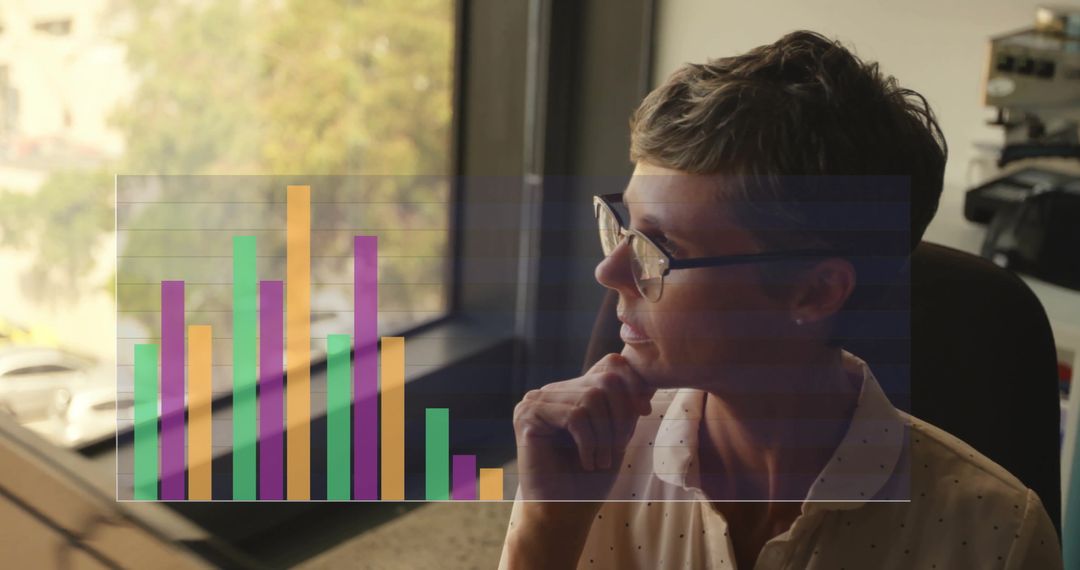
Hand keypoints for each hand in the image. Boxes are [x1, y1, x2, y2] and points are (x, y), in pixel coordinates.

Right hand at [513, 353, 655, 500]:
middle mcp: (553, 390)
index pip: (610, 364)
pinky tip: (587, 462)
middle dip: (620, 417)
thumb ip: (628, 404)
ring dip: (605, 436)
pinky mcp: (527, 414)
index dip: (633, 385)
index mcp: (573, 390)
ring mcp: (536, 399)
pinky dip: (589, 442)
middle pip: (605, 380)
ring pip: (591, 398)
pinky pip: (574, 415)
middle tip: (617, 449)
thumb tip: (650, 378)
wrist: (565, 512)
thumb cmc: (591, 478)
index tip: (644, 411)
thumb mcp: (619, 433)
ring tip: (600, 461)